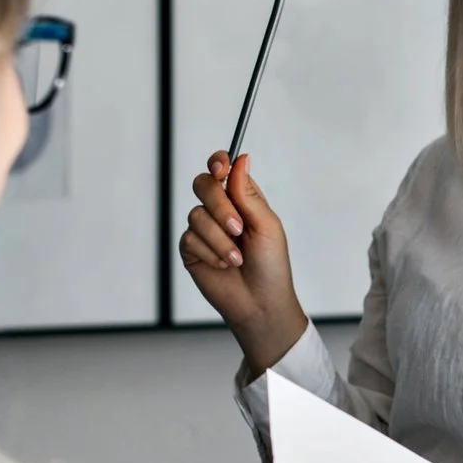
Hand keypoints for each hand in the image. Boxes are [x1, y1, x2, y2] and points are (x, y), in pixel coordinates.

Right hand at [180, 150, 308, 372]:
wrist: (260, 303)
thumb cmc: (271, 265)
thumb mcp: (267, 225)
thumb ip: (248, 194)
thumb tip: (241, 159)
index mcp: (242, 199)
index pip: (223, 169)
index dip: (218, 163)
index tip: (220, 168)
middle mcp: (221, 210)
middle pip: (203, 185)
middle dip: (219, 205)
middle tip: (238, 227)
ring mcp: (204, 229)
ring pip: (197, 215)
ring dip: (220, 239)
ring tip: (237, 258)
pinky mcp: (192, 249)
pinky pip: (190, 238)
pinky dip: (211, 252)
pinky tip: (224, 265)